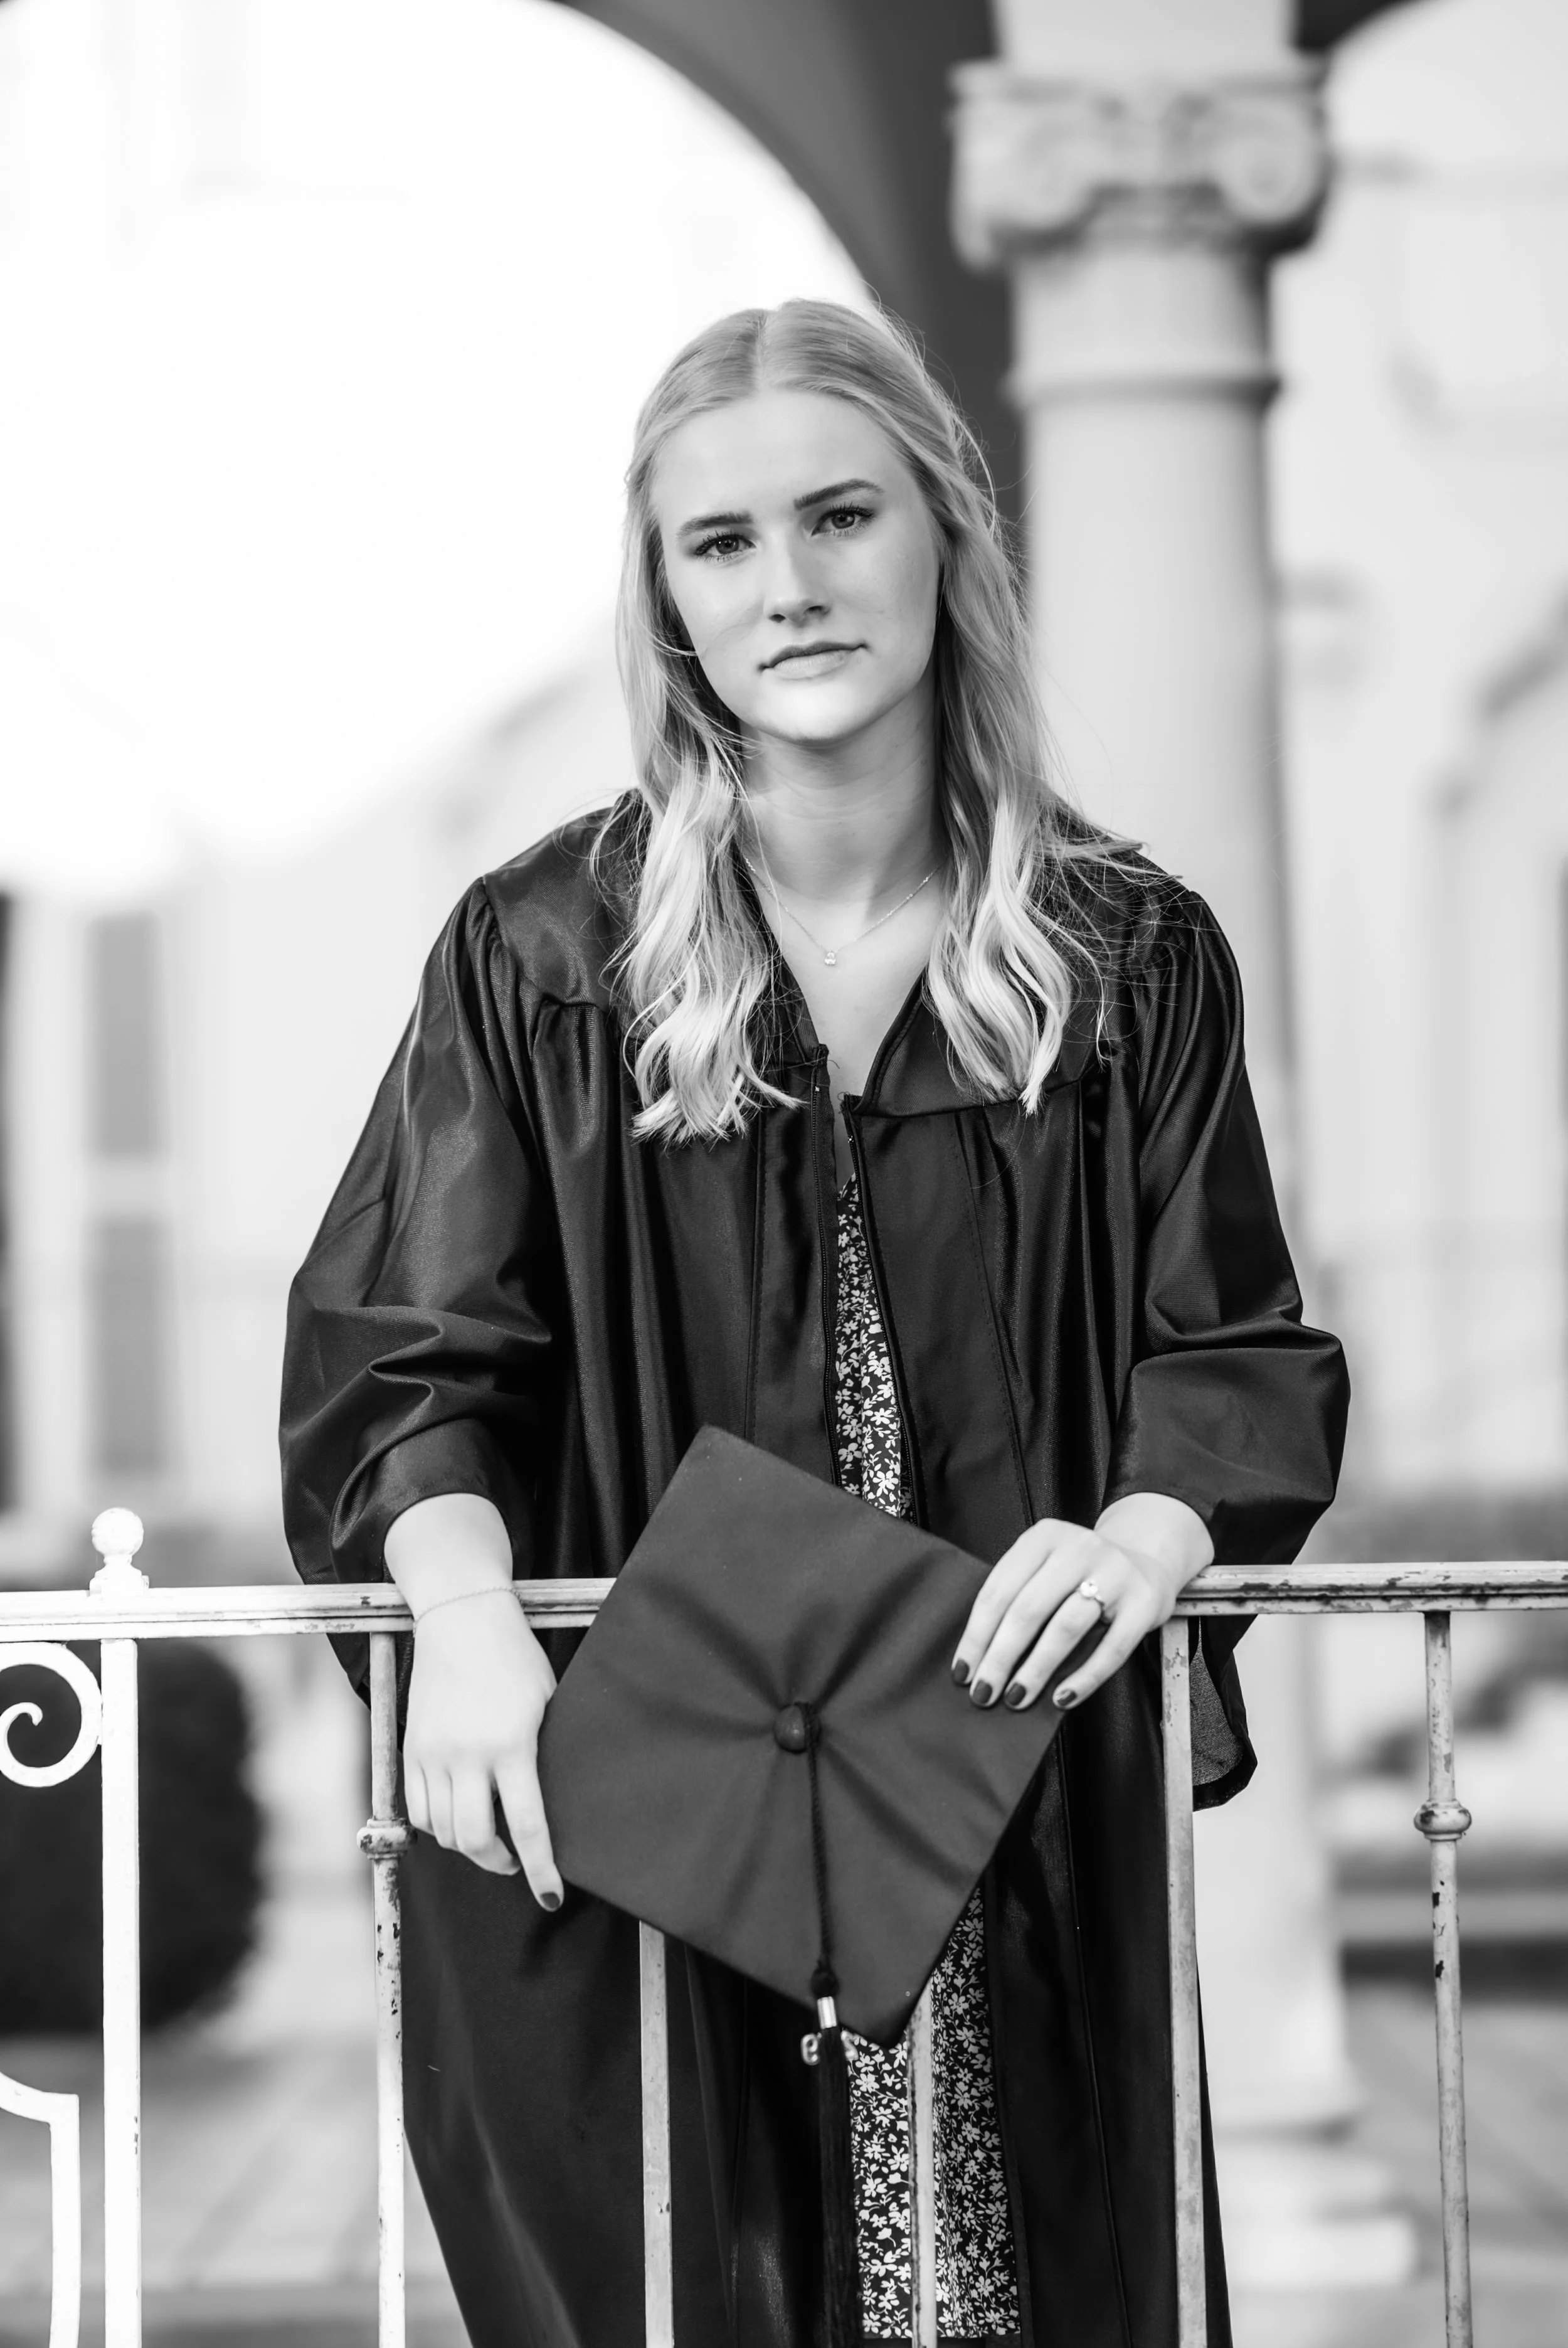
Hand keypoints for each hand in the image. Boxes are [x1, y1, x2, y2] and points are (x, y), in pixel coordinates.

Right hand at [403, 1591, 563, 1907]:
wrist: (461, 1618)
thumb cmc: (514, 1657)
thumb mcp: (547, 1702)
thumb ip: (546, 1752)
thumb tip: (556, 1802)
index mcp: (511, 1744)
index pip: (529, 1825)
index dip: (541, 1868)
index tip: (551, 1894)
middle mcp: (468, 1755)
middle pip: (476, 1841)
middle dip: (501, 1864)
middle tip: (518, 1864)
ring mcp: (434, 1754)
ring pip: (445, 1832)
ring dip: (470, 1848)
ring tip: (491, 1842)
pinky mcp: (412, 1749)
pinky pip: (420, 1810)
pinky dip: (439, 1827)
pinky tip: (459, 1818)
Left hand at [951, 1493, 1211, 1713]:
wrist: (1147, 1562)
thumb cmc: (1082, 1575)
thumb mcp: (1047, 1568)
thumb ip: (1019, 1598)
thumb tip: (980, 1659)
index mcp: (1044, 1537)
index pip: (999, 1590)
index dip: (977, 1634)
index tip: (961, 1671)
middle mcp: (1078, 1548)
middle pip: (1028, 1609)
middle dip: (1000, 1657)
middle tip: (983, 1692)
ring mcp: (1114, 1573)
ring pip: (1065, 1627)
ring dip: (1036, 1669)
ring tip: (1016, 1698)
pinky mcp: (1143, 1603)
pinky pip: (1111, 1648)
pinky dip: (1083, 1677)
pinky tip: (1061, 1699)